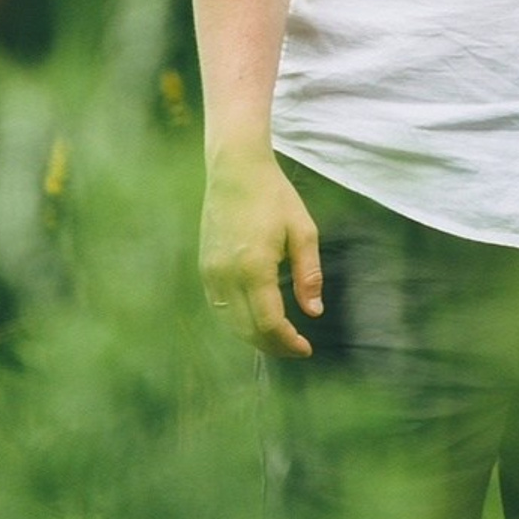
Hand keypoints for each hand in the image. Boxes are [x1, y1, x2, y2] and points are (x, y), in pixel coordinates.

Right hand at [199, 146, 323, 357]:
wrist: (235, 170)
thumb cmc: (274, 196)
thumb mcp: (302, 230)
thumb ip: (309, 274)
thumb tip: (314, 312)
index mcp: (254, 267)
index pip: (269, 323)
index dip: (288, 343)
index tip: (306, 348)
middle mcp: (227, 276)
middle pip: (247, 331)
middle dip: (273, 346)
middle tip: (295, 348)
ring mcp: (211, 273)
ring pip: (230, 324)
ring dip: (254, 338)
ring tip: (279, 338)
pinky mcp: (204, 268)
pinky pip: (219, 308)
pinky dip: (237, 322)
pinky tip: (255, 319)